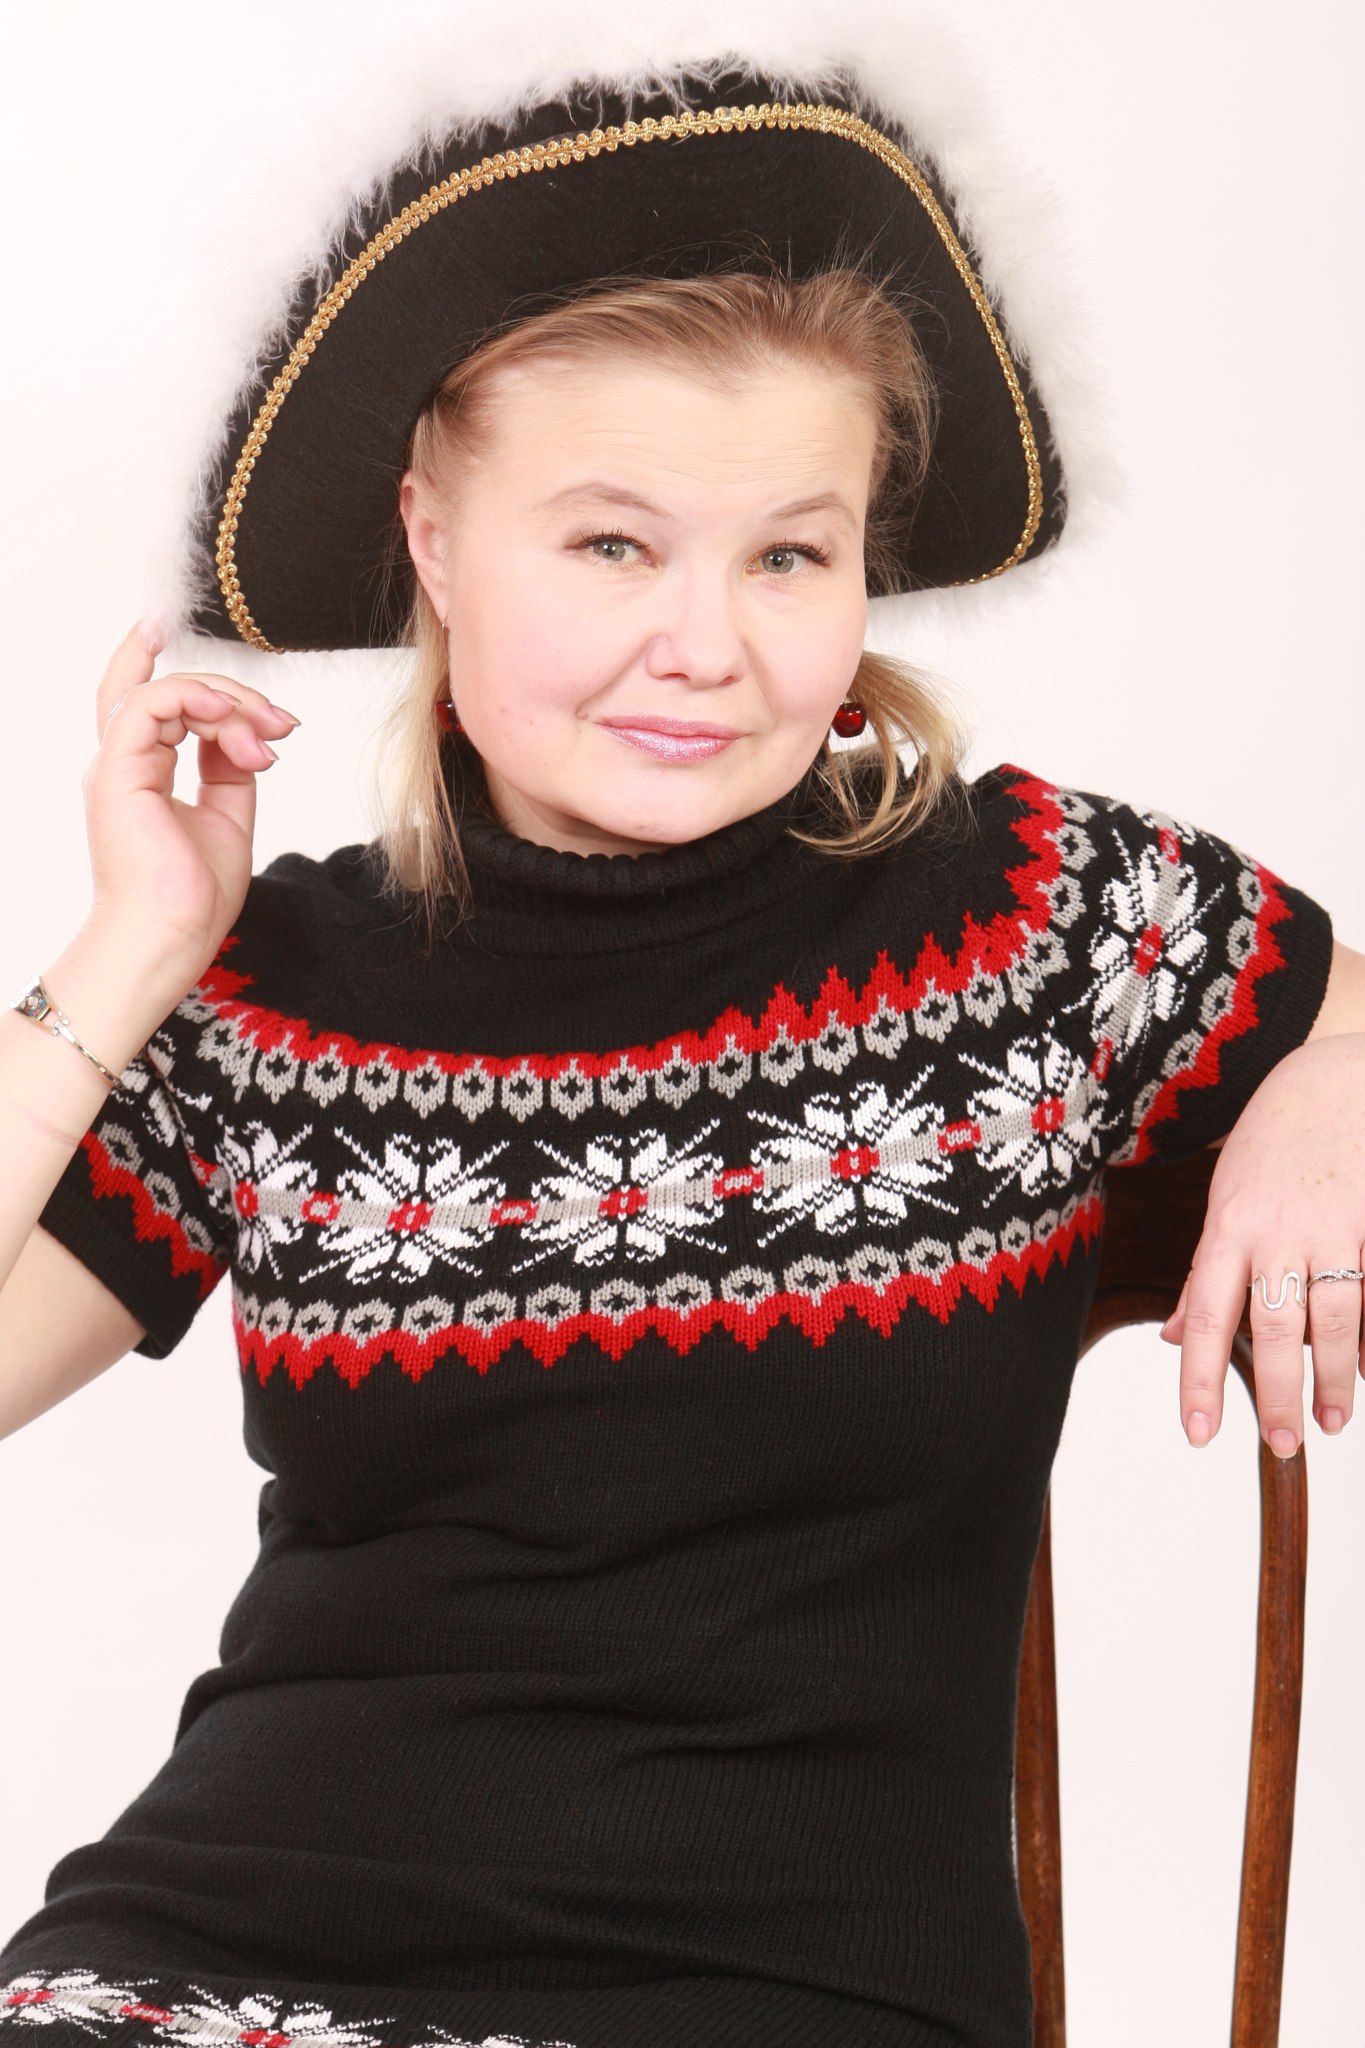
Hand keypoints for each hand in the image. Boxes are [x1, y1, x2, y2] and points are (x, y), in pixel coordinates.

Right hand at [84, 621, 301, 984]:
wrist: (170, 937)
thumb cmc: (193, 897)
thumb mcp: (229, 819)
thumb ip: (231, 769)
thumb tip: (248, 735)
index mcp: (141, 775)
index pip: (144, 701)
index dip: (157, 660)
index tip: (193, 638)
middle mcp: (123, 764)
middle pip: (163, 691)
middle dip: (232, 694)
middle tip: (284, 723)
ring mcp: (116, 766)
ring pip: (164, 692)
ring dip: (227, 700)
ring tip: (269, 732)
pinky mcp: (118, 771)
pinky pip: (151, 703)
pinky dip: (197, 699)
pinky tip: (236, 719)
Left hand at [1158, 1034, 1364, 1456]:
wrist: (1334, 1077)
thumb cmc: (1273, 1139)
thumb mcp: (1223, 1198)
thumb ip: (1205, 1273)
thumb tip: (1176, 1338)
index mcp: (1227, 1227)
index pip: (1208, 1316)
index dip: (1200, 1379)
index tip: (1198, 1432)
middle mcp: (1275, 1230)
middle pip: (1274, 1328)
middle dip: (1277, 1395)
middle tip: (1280, 1446)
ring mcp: (1330, 1226)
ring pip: (1331, 1320)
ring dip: (1331, 1380)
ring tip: (1330, 1423)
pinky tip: (1361, 1371)